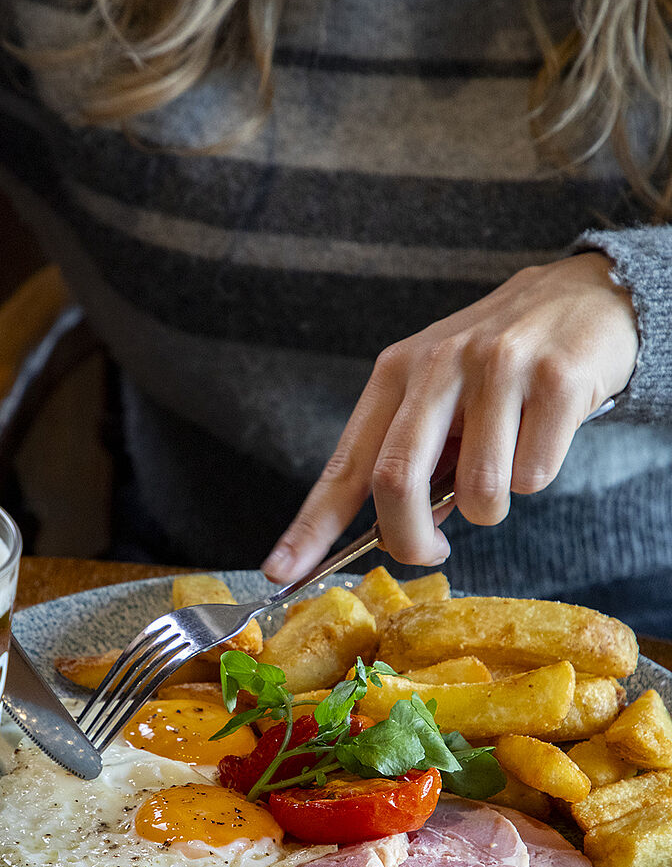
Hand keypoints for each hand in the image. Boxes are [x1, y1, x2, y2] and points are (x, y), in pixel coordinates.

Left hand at [262, 252, 637, 580]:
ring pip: (478, 492)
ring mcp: (497, 367)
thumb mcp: (440, 391)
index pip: (343, 464)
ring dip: (491, 508)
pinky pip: (534, 475)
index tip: (279, 571)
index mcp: (395, 372)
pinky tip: (544, 435)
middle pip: (397, 480)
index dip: (310, 526)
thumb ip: (412, 454)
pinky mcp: (555, 378)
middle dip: (409, 538)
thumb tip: (396, 531)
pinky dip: (538, 476)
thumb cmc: (502, 360)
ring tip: (507, 466)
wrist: (588, 295)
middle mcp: (438, 363)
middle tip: (430, 551)